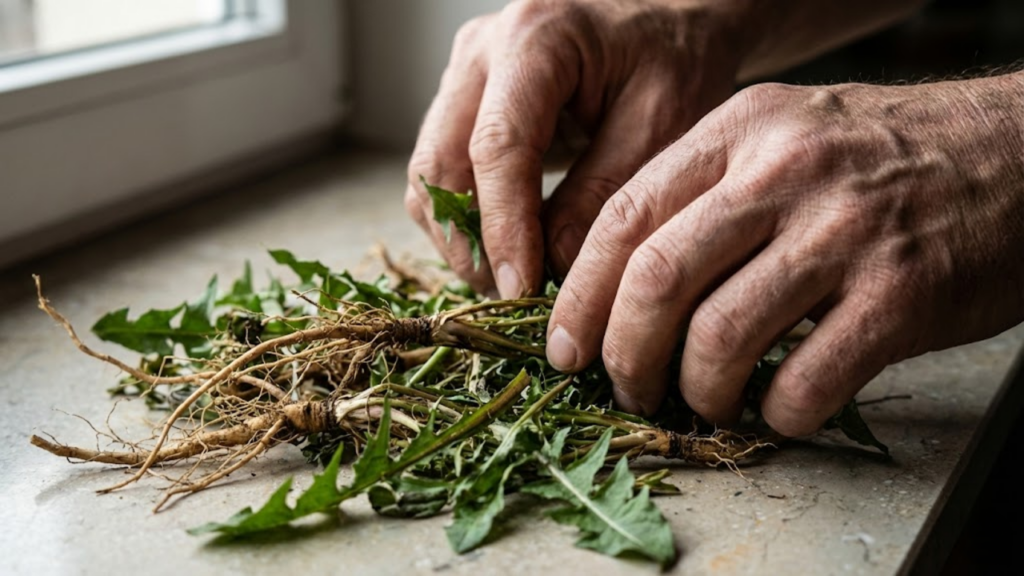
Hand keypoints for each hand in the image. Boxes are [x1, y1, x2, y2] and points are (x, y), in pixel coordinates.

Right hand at [405, 0, 748, 295]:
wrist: (666, 18)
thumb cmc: (675, 56)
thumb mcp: (662, 121)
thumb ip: (607, 191)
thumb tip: (554, 265)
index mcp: (534, 39)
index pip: (496, 148)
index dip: (503, 228)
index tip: (520, 290)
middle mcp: (481, 51)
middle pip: (440, 163)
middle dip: (469, 242)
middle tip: (512, 297)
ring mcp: (465, 73)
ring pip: (430, 172)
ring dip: (460, 234)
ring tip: (512, 278)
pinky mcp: (464, 99)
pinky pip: (443, 169)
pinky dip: (465, 217)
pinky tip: (507, 247)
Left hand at [547, 74, 1023, 435]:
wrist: (1017, 149)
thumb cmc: (883, 157)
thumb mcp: (783, 135)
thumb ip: (705, 191)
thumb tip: (619, 281)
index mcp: (740, 131)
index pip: (624, 216)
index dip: (580, 293)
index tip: (563, 345)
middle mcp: (785, 173)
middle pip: (657, 277)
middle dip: (623, 352)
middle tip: (625, 386)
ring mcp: (845, 231)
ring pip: (722, 335)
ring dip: (696, 391)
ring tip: (704, 402)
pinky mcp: (902, 293)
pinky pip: (808, 379)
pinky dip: (778, 413)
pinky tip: (779, 410)